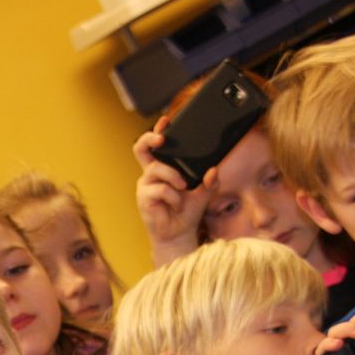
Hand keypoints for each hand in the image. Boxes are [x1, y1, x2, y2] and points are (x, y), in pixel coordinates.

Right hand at [133, 117, 210, 266]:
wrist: (179, 234)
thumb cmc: (187, 211)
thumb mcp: (203, 193)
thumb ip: (210, 181)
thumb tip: (214, 170)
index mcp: (162, 168)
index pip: (155, 145)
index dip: (157, 131)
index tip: (166, 120)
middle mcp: (151, 174)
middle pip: (141, 147)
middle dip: (151, 138)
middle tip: (163, 138)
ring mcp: (145, 185)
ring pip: (158, 169)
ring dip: (175, 178)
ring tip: (184, 189)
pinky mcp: (144, 198)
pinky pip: (162, 189)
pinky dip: (174, 197)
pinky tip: (176, 205)